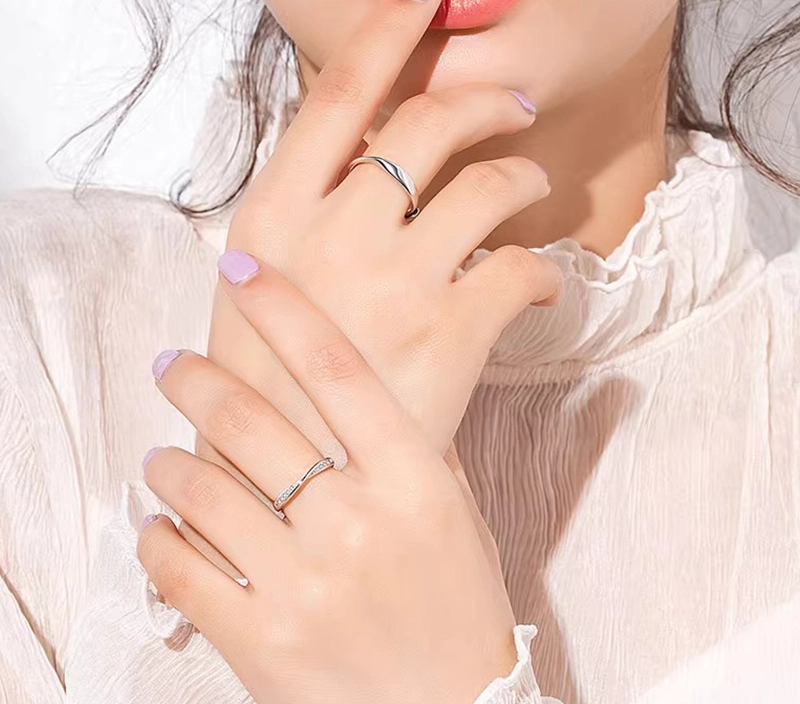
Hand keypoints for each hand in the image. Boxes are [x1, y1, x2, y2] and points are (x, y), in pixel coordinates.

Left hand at [139, 256, 520, 703]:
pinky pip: (181, 568)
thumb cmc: (461, 628)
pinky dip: (157, 539)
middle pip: (254, 420)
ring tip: (160, 457)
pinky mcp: (261, 642)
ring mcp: (306, 583)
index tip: (240, 270)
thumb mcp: (459, 529)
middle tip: (171, 363)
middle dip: (196, 379)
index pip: (338, 369)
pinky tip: (156, 526)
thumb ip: (414, 461)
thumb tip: (367, 404)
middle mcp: (359, 522)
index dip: (283, 309)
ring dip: (169, 463)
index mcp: (415, 484)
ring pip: (203, 490)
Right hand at [205, 0, 557, 467]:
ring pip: (489, 186)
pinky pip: (524, 269)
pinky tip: (542, 287)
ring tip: (530, 191)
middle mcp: (332, 237)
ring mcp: (394, 282)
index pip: (337, 97)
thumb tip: (357, 171)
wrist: (290, 487)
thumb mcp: (258, 299)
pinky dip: (546, 271)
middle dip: (482, 101)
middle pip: (427, 124)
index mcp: (272, 222)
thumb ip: (301, 229)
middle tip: (511, 106)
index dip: (387, 34)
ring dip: (522, 178)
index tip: (425, 0)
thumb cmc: (271, 395)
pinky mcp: (451, 334)